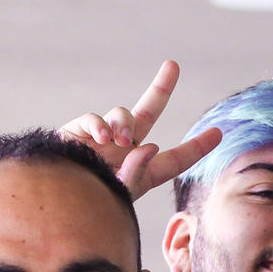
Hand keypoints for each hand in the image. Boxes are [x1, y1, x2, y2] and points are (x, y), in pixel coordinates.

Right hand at [56, 59, 224, 199]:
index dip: (196, 147)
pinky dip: (99, 125)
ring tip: (120, 140)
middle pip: (148, 114)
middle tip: (172, 64)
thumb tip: (149, 146)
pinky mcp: (78, 134)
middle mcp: (125, 150)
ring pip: (124, 115)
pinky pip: (94, 119)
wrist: (53, 205)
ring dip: (125, 123)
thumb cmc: (90, 207)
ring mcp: (102, 140)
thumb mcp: (119, 197)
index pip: (175, 159)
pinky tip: (102, 138)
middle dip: (160, 88)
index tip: (218, 133)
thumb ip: (137, 174)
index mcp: (142, 171)